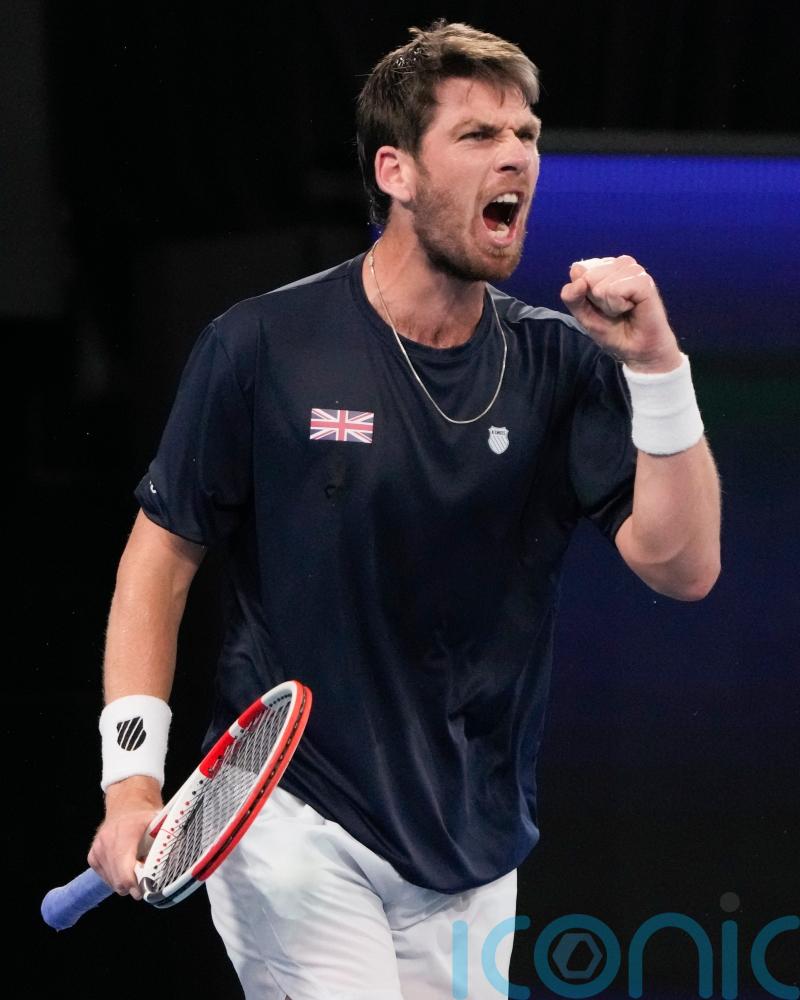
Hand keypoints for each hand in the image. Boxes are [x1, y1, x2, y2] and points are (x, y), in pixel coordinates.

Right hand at [88, 775, 161, 899]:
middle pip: (118, 881)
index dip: (135, 885)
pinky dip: (116, 877)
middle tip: (146, 878)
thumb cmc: (146, 816)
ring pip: (112, 882)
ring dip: (126, 881)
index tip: (145, 890)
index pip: (125, 870)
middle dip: (133, 886)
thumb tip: (177, 863)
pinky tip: (126, 864)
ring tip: (137, 866)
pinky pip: (105, 877)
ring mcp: (98, 850)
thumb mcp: (161, 824)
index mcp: (125, 834)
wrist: (127, 804)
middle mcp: (107, 842)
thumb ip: (166, 843)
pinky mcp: (93, 856)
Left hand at [560, 255, 682, 372]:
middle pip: (588, 277)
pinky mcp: (645, 281)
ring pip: (601, 284)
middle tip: (614, 310)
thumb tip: (576, 270)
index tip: (601, 307)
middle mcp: (621, 264)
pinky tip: (631, 308)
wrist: (638, 350)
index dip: (585, 296)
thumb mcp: (584, 314)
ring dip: (608, 305)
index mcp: (607, 266)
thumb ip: (572, 295)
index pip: (578, 272)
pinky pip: (615, 290)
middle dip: (596, 300)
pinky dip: (617, 306)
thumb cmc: (614, 330)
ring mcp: (634, 271)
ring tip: (623, 310)